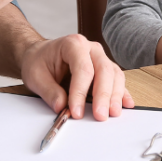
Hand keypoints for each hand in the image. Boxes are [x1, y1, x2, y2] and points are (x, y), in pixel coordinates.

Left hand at [19, 34, 134, 120]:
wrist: (40, 55)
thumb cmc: (39, 61)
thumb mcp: (35, 76)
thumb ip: (49, 92)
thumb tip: (61, 107)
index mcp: (73, 44)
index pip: (83, 69)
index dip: (81, 92)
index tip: (76, 112)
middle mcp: (90, 48)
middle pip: (103, 70)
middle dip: (103, 95)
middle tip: (100, 116)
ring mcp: (99, 58)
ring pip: (114, 75)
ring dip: (115, 95)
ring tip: (113, 113)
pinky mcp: (104, 69)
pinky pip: (117, 79)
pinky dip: (122, 92)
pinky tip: (126, 104)